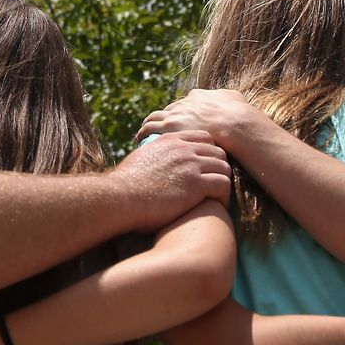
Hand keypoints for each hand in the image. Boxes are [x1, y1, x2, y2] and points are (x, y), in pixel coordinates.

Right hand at [110, 129, 230, 231]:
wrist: (120, 197)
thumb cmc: (125, 184)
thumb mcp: (141, 157)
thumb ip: (155, 153)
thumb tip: (153, 159)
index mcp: (171, 140)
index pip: (205, 138)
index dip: (210, 153)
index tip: (208, 168)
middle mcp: (184, 149)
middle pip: (219, 152)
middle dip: (220, 168)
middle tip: (216, 185)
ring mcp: (191, 165)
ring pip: (225, 168)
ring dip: (224, 183)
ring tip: (218, 198)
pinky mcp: (196, 185)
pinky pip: (224, 185)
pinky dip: (225, 196)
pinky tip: (218, 206)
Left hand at [137, 89, 278, 151]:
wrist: (235, 125)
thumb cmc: (240, 116)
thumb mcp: (236, 100)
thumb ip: (230, 99)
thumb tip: (232, 99)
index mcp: (198, 97)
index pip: (184, 105)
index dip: (180, 113)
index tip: (176, 120)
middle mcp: (184, 103)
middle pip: (168, 111)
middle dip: (163, 118)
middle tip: (158, 127)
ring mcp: (175, 114)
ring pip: (154, 117)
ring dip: (148, 124)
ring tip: (143, 132)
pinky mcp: (169, 126)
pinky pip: (149, 128)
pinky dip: (143, 132)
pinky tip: (139, 139)